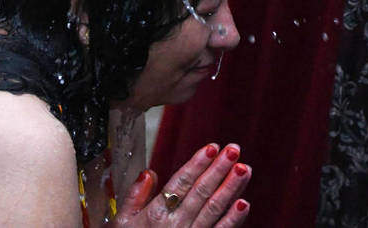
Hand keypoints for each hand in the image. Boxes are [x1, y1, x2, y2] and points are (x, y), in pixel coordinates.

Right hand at [115, 144, 249, 225]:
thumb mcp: (122, 223)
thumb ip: (134, 196)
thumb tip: (149, 173)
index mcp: (156, 215)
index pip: (180, 183)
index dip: (197, 164)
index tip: (212, 146)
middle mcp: (176, 225)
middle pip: (201, 193)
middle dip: (219, 169)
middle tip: (234, 150)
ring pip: (214, 210)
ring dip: (230, 189)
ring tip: (244, 169)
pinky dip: (233, 220)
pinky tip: (244, 203)